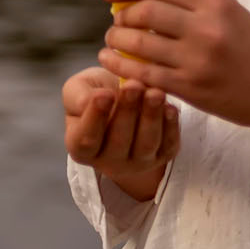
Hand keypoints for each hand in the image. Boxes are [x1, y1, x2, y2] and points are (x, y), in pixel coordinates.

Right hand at [63, 66, 177, 201]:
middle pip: (118, 142)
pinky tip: (170, 107)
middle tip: (134, 85)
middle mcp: (107, 161)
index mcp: (80, 147)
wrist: (124, 99)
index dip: (95, 117)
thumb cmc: (95, 92)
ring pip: (146, 144)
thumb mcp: (78, 89)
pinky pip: (168, 144)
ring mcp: (137, 162)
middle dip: (127, 111)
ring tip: (155, 93)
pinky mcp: (161, 156)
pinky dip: (171, 126)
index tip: (104, 94)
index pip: (85, 139)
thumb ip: (78, 95)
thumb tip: (92, 99)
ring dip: (151, 117)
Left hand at [100, 0, 249, 132]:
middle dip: (122, 15)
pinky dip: (119, 65)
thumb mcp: (227, 9)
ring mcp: (196, 59)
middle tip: (117, 21)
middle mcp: (206, 27)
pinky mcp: (189, 87)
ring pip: (138, 42)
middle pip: (144, 11)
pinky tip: (111, 60)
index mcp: (215, 2)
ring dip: (116, 39)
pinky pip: (143, 73)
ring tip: (113, 40)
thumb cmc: (249, 44)